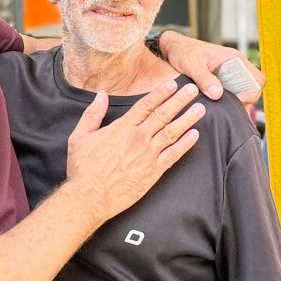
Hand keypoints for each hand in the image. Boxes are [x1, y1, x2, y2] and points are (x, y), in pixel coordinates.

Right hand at [66, 79, 202, 221]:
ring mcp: (147, 155)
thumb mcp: (80, 136)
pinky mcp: (153, 172)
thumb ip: (92, 114)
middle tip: (193, 90)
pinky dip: (185, 144)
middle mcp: (138, 138)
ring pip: (172, 132)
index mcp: (122, 128)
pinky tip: (195, 135)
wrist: (90, 197)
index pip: (146, 105)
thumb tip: (101, 95)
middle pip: (163, 114)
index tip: (172, 83)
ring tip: (200, 109)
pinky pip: (173, 155)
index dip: (161, 93)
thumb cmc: (83, 168)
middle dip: (180, 100)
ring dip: (187, 119)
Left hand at [159, 31, 265, 103]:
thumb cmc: (183, 51)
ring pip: (241, 94)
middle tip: (231, 110)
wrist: (172, 48)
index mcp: (234, 59)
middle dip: (245, 101)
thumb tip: (217, 94)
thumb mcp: (192, 64)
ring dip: (235, 103)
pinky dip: (226, 103)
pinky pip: (230, 95)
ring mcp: (228, 76)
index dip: (253, 91)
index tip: (239, 99)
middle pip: (251, 89)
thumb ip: (204, 78)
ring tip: (223, 112)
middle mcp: (235, 67)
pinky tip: (216, 110)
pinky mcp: (220, 83)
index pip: (257, 78)